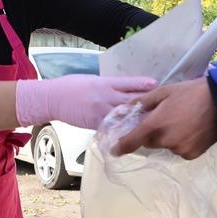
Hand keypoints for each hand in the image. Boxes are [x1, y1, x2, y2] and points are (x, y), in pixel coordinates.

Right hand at [16, 74, 156, 129]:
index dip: (144, 85)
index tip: (157, 85)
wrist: (52, 98)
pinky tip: (135, 136)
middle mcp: (105, 96)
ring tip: (154, 124)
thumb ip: (110, 85)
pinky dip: (124, 132)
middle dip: (147, 105)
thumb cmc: (71, 86)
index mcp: (105, 82)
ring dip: (139, 121)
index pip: (129, 83)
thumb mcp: (93, 80)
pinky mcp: (95, 124)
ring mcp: (100, 111)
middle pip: (131, 101)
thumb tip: (127, 89)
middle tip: (163, 108)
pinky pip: (113, 129)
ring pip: (125, 117)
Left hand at [112, 77, 216, 159]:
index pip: (131, 141)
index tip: (114, 150)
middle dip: (150, 133)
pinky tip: (188, 130)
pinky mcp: (191, 155)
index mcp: (155, 125)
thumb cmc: (191, 93)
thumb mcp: (164, 91)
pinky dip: (179, 142)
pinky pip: (178, 150)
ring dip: (166, 138)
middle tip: (161, 119)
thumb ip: (142, 102)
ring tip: (179, 122)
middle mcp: (165, 141)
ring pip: (164, 146)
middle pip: (149, 142)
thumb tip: (125, 109)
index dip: (121, 147)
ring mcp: (179, 150)